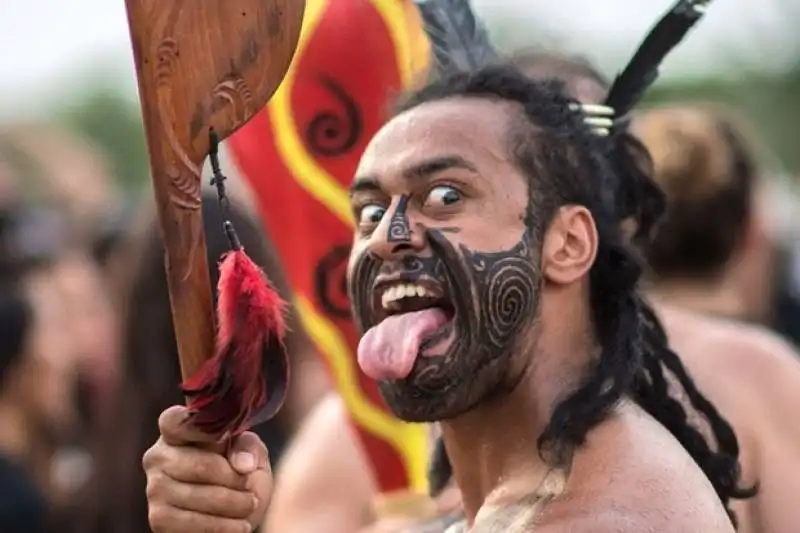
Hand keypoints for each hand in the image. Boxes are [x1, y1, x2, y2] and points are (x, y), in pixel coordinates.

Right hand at [143, 405, 271, 532]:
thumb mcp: (250, 451)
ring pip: (199, 496)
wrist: (233, 510)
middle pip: (200, 466)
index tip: (226, 437)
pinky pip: (193, 524)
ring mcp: (155, 488)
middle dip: (234, 480)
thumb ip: (247, 447)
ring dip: (233, 505)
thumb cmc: (238, 470)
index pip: (175, 421)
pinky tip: (240, 525)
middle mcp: (158, 456)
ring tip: (250, 505)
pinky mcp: (158, 518)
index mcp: (176, 431)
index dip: (199, 428)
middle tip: (252, 487)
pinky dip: (223, 526)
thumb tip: (242, 464)